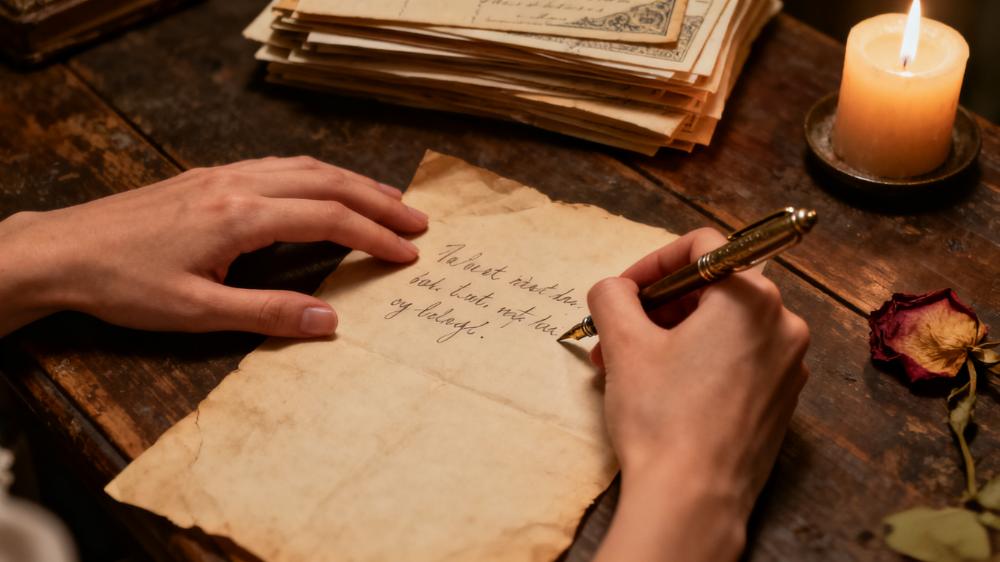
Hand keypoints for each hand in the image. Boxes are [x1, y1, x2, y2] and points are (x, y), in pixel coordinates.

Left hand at [0, 157, 427, 336]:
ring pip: (304, 167)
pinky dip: (317, 175)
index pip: (327, 219)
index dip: (374, 237)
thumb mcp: (197, 312)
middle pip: (327, 182)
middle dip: (379, 201)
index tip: (409, 254)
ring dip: (352, 182)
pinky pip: (278, 165)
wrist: (61, 251)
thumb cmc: (123, 284)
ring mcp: (222, 175)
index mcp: (240, 216)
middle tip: (419, 220)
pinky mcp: (208, 177)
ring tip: (388, 200)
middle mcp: (237, 184)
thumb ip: (268, 313)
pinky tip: (324, 187)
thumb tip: (330, 322)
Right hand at [588, 228, 809, 561]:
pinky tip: (663, 388)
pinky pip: (737, 359)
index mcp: (751, 297)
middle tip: (617, 332)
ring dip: (673, 336)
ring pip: (723, 327)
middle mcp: (782, 324)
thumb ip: (612, 295)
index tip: (623, 290)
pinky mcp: (781, 399)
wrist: (693, 497)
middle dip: (658, 307)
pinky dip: (699, 361)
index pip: (700, 248)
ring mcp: (787, 364)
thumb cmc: (663, 417)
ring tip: (628, 365)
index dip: (652, 263)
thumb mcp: (623, 343)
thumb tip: (615, 289)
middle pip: (712, 288)